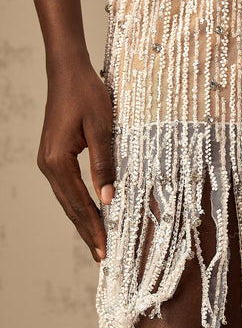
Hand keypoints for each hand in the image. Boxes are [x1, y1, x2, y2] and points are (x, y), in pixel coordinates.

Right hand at [37, 56, 115, 261]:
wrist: (68, 70)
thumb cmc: (87, 93)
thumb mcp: (102, 128)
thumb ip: (104, 165)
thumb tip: (108, 200)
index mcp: (57, 160)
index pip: (79, 203)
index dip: (93, 228)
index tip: (106, 249)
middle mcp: (48, 165)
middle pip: (69, 207)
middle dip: (87, 232)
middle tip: (103, 257)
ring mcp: (48, 161)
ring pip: (66, 200)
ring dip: (82, 222)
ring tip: (97, 243)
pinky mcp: (54, 157)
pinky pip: (66, 189)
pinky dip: (79, 206)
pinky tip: (89, 216)